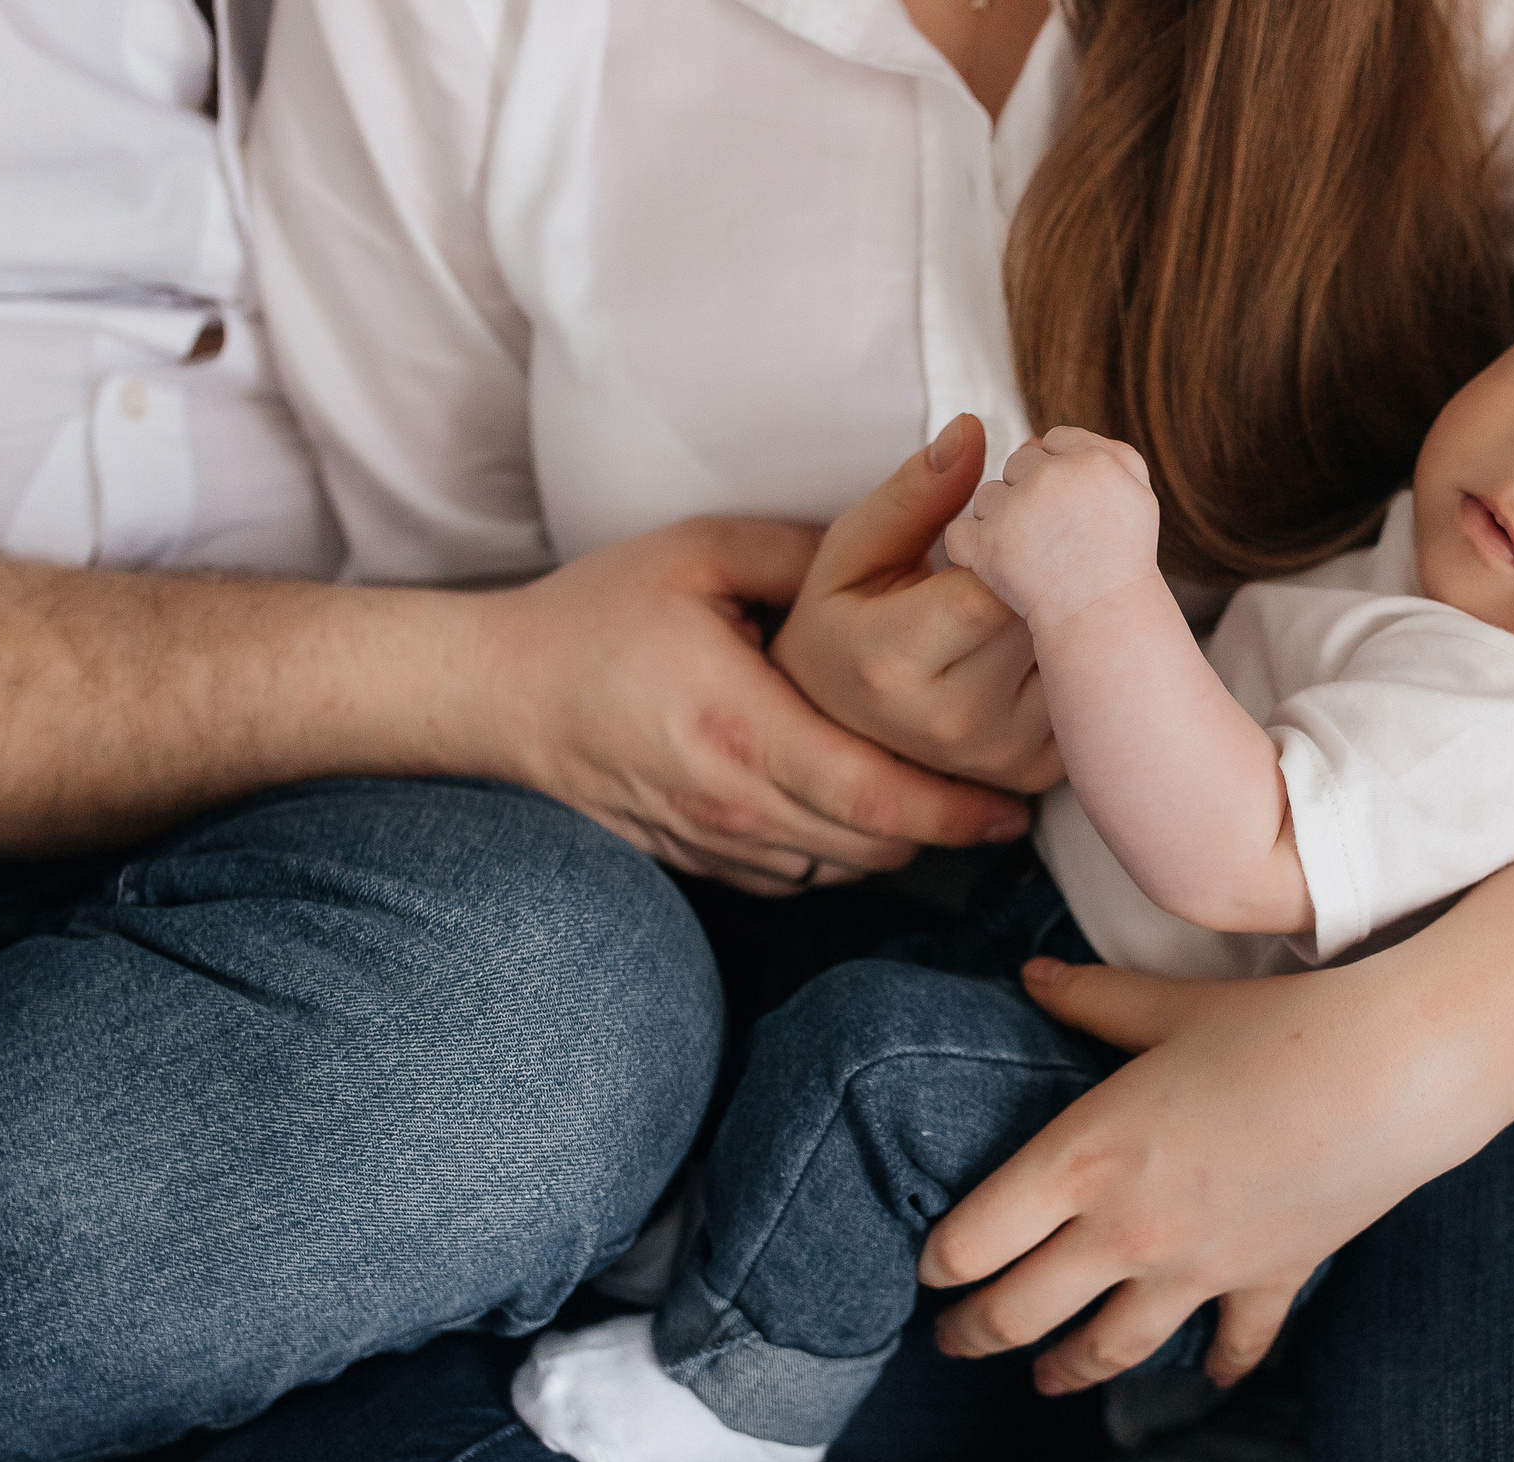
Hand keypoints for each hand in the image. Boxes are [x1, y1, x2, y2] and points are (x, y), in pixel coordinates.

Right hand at [476, 517, 1027, 894]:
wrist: (499, 695)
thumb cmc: (597, 614)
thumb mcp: (698, 554)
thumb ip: (809, 552)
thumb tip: (909, 533)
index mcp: (743, 728)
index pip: (879, 800)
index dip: (959, 812)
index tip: (1015, 804)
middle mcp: (733, 803)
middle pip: (875, 847)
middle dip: (948, 829)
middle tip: (1004, 796)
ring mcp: (713, 842)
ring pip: (843, 870)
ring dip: (899, 843)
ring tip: (948, 802)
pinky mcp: (700, 859)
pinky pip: (799, 876)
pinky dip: (844, 851)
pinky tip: (866, 808)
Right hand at [771, 415, 1061, 793]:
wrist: (838, 720)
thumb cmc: (844, 618)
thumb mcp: (852, 548)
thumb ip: (914, 493)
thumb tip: (972, 432)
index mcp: (892, 662)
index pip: (991, 589)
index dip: (1019, 540)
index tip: (1016, 514)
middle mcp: (949, 721)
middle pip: (1044, 621)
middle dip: (1053, 569)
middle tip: (1043, 539)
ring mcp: (997, 755)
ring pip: (1078, 658)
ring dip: (1075, 612)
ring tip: (1042, 588)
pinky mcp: (1033, 771)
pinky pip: (1088, 695)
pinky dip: (1085, 656)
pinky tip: (1051, 633)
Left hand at [920, 954, 1427, 1394]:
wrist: (1394, 1075)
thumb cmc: (1279, 1028)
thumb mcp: (1170, 1008)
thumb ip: (1093, 999)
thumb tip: (1032, 975)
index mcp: (1084, 1158)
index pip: (975, 1239)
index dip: (938, 1263)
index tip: (928, 1268)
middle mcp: (1126, 1230)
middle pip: (1020, 1310)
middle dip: (974, 1333)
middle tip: (951, 1342)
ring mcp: (1196, 1269)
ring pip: (1108, 1349)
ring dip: (1067, 1369)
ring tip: (1043, 1379)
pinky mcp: (1264, 1282)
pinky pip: (1232, 1343)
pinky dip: (1219, 1366)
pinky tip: (1209, 1379)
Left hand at [945, 426, 1161, 632]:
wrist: (1105, 621)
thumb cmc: (1122, 567)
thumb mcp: (1137, 498)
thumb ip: (1103, 456)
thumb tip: (1044, 437)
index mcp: (1092, 461)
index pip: (1052, 441)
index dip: (1054, 471)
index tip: (1062, 504)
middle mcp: (1051, 478)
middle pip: (1019, 464)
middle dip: (1026, 492)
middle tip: (1047, 533)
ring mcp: (1014, 511)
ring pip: (988, 498)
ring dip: (999, 522)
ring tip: (1029, 557)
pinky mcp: (985, 546)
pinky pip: (960, 535)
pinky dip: (971, 552)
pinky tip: (996, 570)